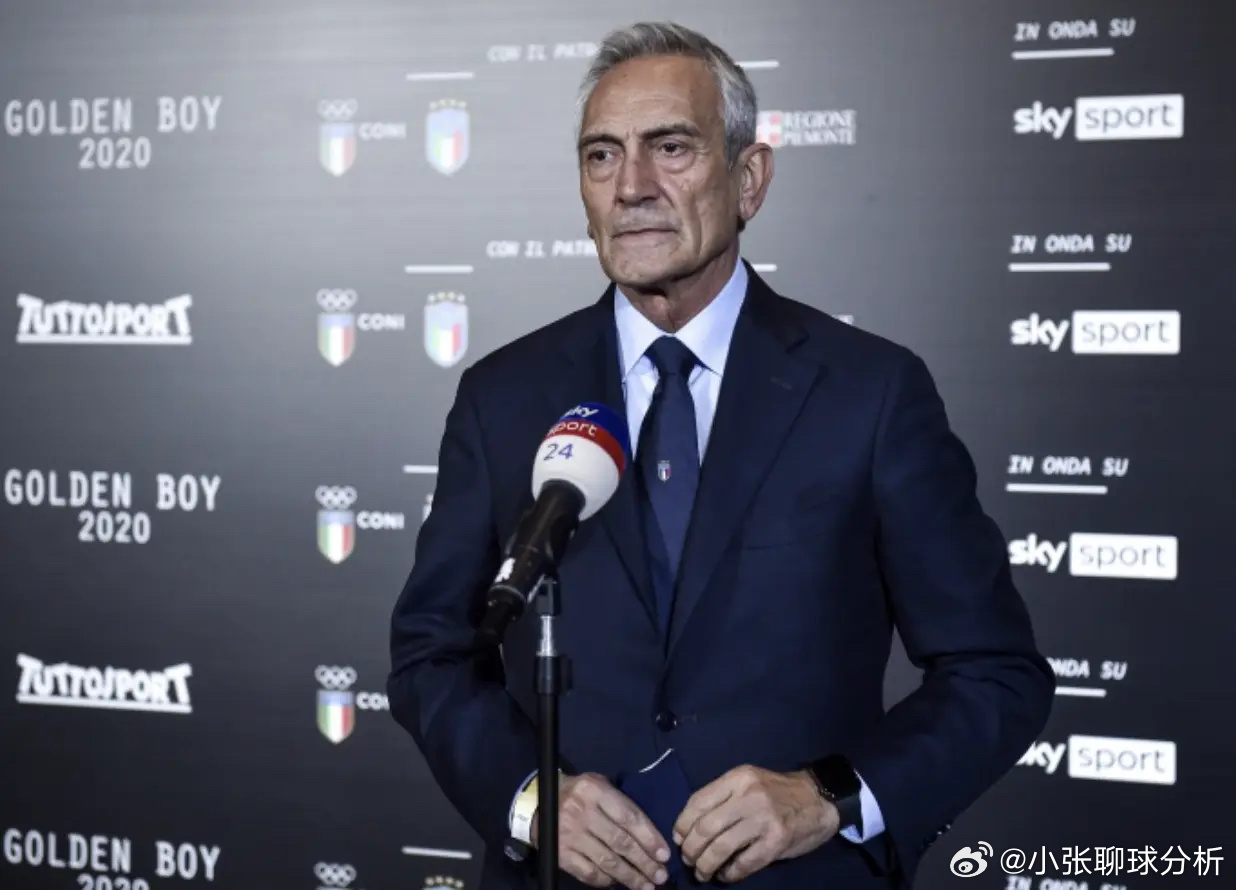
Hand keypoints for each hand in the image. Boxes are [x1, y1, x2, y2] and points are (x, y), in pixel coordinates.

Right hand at [532, 772, 671, 888]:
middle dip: (644, 862)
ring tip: (646, 886)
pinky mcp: (560, 854)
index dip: (649, 838)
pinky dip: (606, 881)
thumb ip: (621, 803)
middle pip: (620, 842)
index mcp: (595, 790)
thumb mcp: (599, 785)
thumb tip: (651, 835)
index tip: (664, 855)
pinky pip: (588, 873)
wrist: (539, 802)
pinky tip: (618, 884)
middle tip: (660, 876)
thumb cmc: (579, 794)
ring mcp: (569, 835)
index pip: (629, 817)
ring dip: (630, 877)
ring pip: (606, 861)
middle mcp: (581, 812)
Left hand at [673, 765, 838, 882]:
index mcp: (738, 778)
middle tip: (689, 860)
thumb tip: (689, 825)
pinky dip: (729, 873)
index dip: (682, 825)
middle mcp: (748, 796)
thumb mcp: (748, 782)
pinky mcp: (776, 842)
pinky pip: (743, 863)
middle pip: (705, 828)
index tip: (679, 838)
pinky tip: (726, 874)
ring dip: (705, 865)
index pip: (697, 802)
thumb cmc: (777, 792)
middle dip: (690, 849)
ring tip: (703, 872)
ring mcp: (763, 819)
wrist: (819, 799)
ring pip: (720, 848)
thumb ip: (722, 797)